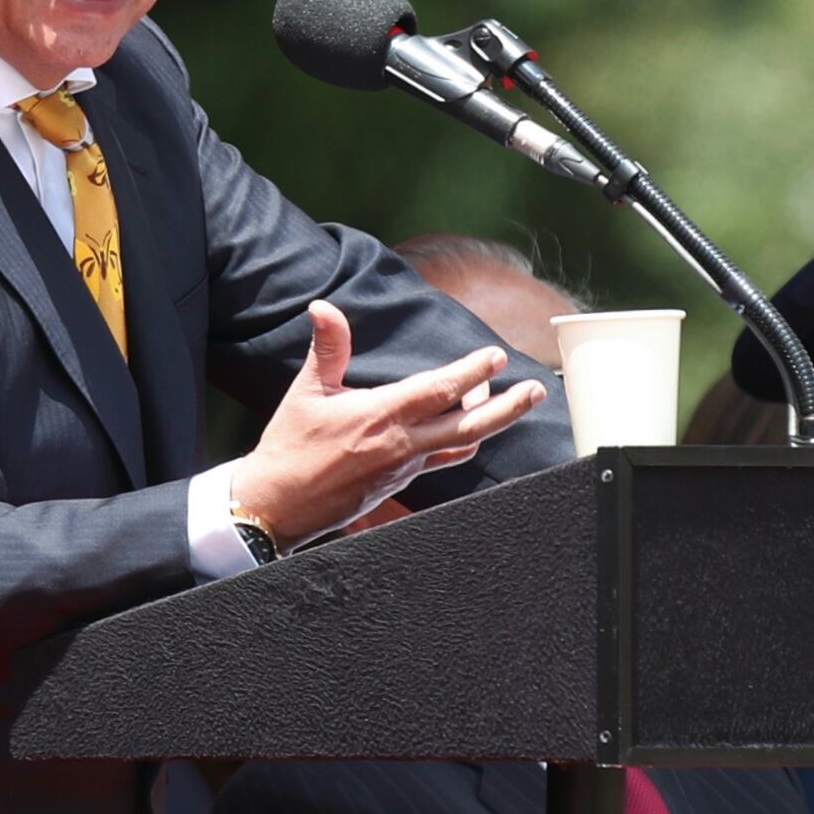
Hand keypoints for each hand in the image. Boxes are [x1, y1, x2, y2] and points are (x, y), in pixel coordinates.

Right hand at [228, 302, 546, 542]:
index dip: (471, 373)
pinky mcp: (399, 484)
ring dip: (489, 423)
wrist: (277, 506)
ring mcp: (403, 468)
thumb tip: (323, 308)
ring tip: (509, 404)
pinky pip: (442, 461)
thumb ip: (327, 348)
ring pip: (460, 444)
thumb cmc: (290, 447)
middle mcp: (400, 445)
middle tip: (536, 391)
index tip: (496, 358)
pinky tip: (466, 431)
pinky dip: (460, 443)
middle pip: (468, 424)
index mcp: (380, 416)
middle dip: (508, 407)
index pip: (438, 390)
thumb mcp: (306, 391)